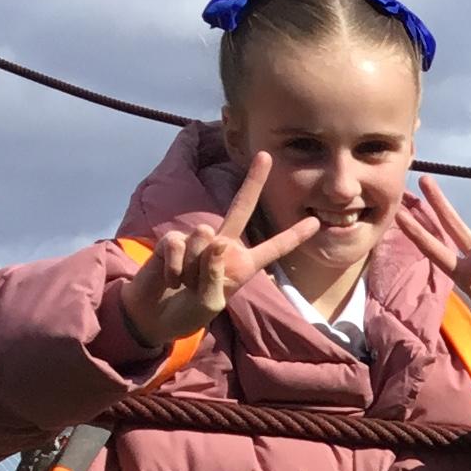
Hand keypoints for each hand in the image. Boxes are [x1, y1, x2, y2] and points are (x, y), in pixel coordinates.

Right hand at [118, 151, 320, 348]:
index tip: (316, 222)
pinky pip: (179, 247)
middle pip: (241, 207)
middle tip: (265, 155)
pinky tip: (170, 277)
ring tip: (184, 283)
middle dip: (253, 181)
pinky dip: (174, 268)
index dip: (294, 236)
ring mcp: (198, 239)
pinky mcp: (174, 239)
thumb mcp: (211, 303)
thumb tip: (214, 238)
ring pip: (203, 240)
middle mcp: (223, 245)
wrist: (154, 315)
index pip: (273, 248)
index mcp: (243, 264)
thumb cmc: (189, 311)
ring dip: (192, 269)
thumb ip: (217, 274)